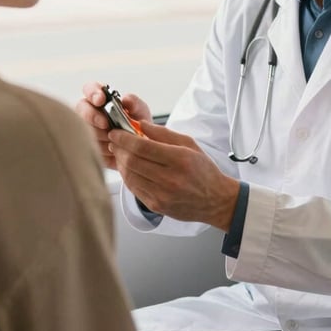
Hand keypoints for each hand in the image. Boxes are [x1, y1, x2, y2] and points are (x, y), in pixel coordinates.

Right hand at [76, 81, 151, 168]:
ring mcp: (86, 129)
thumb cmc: (137, 125)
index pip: (90, 89)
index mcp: (101, 99)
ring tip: (117, 139)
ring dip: (101, 135)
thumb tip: (125, 99)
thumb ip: (135, 103)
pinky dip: (103, 149)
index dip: (93, 93)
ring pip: (85, 129)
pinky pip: (89, 147)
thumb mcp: (140, 112)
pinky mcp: (87, 145)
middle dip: (92, 116)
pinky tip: (114, 150)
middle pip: (81, 109)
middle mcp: (90, 111)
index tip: (101, 100)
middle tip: (106, 124)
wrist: (139, 150)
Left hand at [108, 120, 239, 230]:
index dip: (124, 138)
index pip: (142, 147)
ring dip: (121, 162)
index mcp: (179, 159)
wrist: (215, 201)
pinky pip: (134, 189)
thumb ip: (163, 133)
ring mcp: (162, 195)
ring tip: (120, 153)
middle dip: (119, 148)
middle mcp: (170, 178)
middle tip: (115, 141)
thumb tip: (140, 124)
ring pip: (130, 176)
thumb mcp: (189, 144)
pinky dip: (127, 176)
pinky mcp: (157, 206)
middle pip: (133, 161)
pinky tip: (128, 168)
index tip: (116, 132)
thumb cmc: (203, 170)